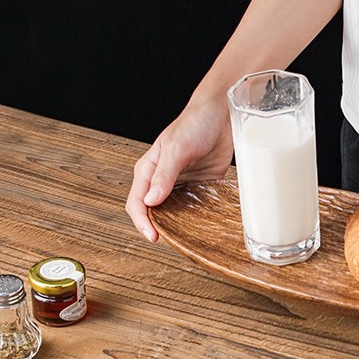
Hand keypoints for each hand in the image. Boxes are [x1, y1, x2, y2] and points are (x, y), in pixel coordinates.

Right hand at [125, 98, 233, 241]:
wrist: (221, 115)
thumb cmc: (194, 124)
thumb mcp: (177, 149)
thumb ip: (164, 175)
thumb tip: (151, 201)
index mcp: (148, 171)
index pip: (137, 202)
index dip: (142, 222)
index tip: (154, 236)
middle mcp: (161, 181)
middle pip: (153, 213)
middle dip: (159, 228)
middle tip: (173, 242)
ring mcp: (181, 186)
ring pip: (173, 214)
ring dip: (178, 226)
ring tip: (187, 238)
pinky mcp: (200, 188)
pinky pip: (195, 209)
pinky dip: (197, 219)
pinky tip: (203, 227)